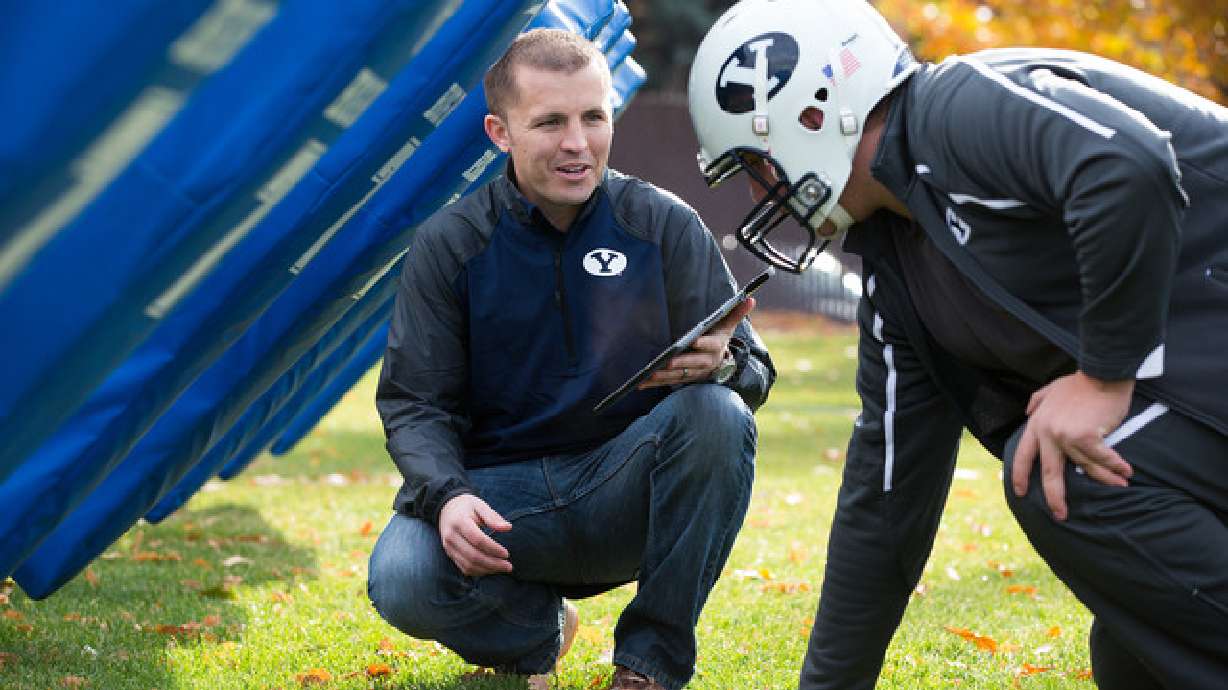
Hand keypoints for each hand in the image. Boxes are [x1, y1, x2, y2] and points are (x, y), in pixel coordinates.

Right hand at [438, 493, 513, 576]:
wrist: (446, 509)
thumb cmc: (467, 506)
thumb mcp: (480, 505)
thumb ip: (493, 517)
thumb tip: (508, 528)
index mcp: (459, 522)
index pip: (478, 540)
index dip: (493, 549)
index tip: (507, 553)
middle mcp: (451, 537)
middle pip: (473, 556)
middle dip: (493, 564)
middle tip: (509, 566)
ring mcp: (448, 547)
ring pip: (468, 565)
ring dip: (487, 570)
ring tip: (502, 568)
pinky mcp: (449, 554)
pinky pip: (464, 568)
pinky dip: (479, 572)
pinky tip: (491, 569)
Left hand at [639, 297, 754, 388]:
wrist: (721, 364)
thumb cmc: (720, 338)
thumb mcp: (729, 325)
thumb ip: (736, 312)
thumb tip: (750, 298)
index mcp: (716, 348)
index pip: (711, 346)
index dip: (703, 344)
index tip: (694, 341)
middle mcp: (706, 363)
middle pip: (693, 364)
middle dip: (681, 363)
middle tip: (667, 362)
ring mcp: (695, 373)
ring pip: (679, 376)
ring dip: (664, 376)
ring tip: (650, 375)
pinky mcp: (684, 379)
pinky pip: (669, 383)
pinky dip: (655, 384)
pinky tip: (641, 384)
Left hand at [1011, 371, 1134, 520]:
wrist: (1101, 372)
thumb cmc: (1080, 383)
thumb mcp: (1051, 389)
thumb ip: (1037, 401)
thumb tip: (1028, 412)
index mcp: (1037, 424)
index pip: (1022, 455)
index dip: (1019, 475)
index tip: (1020, 493)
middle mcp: (1047, 432)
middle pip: (1049, 472)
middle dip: (1054, 497)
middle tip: (1060, 515)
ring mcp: (1064, 435)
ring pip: (1084, 467)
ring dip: (1105, 478)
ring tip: (1119, 485)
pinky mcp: (1084, 436)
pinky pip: (1102, 459)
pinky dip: (1115, 466)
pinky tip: (1126, 472)